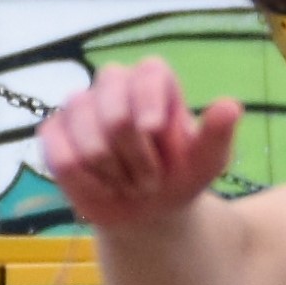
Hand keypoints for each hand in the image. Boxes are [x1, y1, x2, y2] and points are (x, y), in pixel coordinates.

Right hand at [36, 58, 242, 231]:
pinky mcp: (55, 132)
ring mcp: (80, 107)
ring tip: (128, 183)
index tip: (154, 130)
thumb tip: (230, 106)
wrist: (146, 212)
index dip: (147, 101)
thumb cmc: (178, 177)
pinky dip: (85, 181)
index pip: (147, 73)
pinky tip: (101, 186)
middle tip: (150, 180)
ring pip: (87, 136)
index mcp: (153, 80)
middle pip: (114, 111)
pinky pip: (62, 156)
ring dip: (113, 172)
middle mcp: (114, 85)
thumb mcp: (207, 162)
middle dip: (134, 156)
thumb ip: (217, 135)